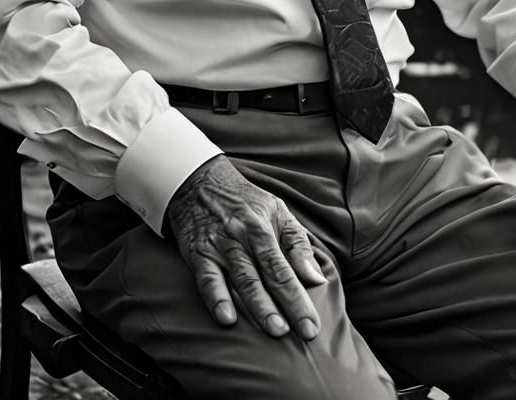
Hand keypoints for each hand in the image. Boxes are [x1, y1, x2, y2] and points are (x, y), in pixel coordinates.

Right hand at [165, 155, 326, 339]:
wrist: (199, 182)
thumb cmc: (245, 201)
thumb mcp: (277, 212)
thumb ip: (298, 245)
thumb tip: (316, 279)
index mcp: (264, 227)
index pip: (284, 268)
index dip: (299, 297)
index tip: (312, 325)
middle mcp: (242, 237)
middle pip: (265, 276)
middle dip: (282, 306)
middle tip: (297, 334)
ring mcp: (220, 245)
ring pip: (241, 279)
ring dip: (257, 306)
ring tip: (274, 330)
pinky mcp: (198, 253)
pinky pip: (207, 279)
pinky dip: (216, 298)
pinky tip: (226, 318)